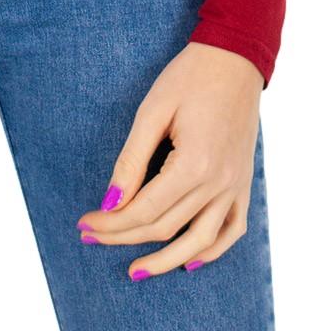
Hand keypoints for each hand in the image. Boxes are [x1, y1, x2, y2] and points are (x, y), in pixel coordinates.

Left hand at [76, 40, 262, 279]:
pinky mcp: (245, 184)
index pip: (145, 210)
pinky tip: (188, 261)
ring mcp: (236, 187)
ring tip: (135, 271)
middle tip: (92, 237)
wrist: (234, 59)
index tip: (85, 223)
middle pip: (165, 227)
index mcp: (194, 164)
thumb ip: (131, 159)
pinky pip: (231, 231)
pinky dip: (210, 251)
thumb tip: (111, 201)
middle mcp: (219, 183)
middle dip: (123, 236)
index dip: (111, 222)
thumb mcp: (152, 111)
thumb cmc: (190, 78)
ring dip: (165, 261)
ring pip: (199, 242)